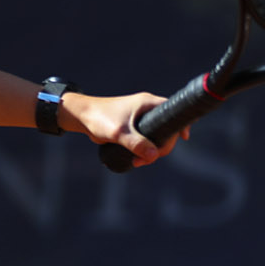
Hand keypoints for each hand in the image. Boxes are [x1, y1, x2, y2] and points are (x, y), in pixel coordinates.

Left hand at [65, 91, 188, 167]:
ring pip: (155, 137)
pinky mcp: (132, 127)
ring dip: (151, 151)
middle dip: (160, 147)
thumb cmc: (99, 118)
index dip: (181, 125)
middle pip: (166, 129)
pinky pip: (145, 139)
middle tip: (146, 160)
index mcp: (148, 103)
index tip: (183, 139)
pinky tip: (138, 159)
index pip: (173, 111)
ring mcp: (140, 118)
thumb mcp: (119, 132)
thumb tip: (154, 156)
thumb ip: (136, 143)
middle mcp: (146, 109)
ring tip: (137, 162)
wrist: (81, 117)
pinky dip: (144, 149)